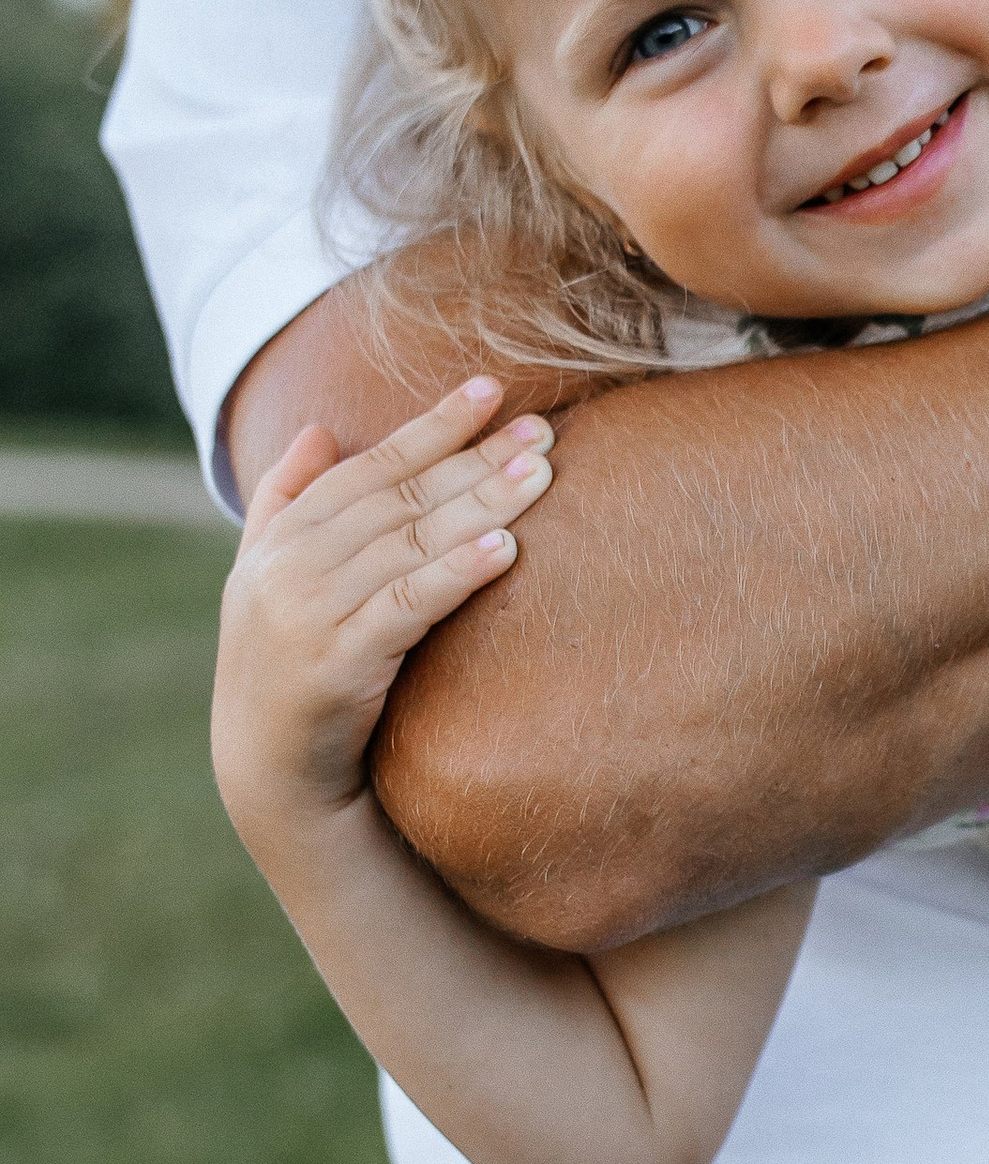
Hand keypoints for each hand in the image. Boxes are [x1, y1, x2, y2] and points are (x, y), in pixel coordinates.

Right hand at [213, 382, 553, 840]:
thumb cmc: (287, 667)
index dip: (432, 425)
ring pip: (410, 544)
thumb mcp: (270, 578)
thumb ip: (287, 501)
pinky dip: (455, 572)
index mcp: (281, 538)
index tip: (492, 391)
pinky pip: (407, 606)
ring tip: (541, 476)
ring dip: (480, 504)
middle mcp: (290, 567)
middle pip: (400, 498)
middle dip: (475, 459)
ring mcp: (309, 615)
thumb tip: (320, 429)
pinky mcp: (337, 666)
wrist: (269, 772)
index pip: (370, 467)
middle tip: (543, 432)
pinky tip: (504, 547)